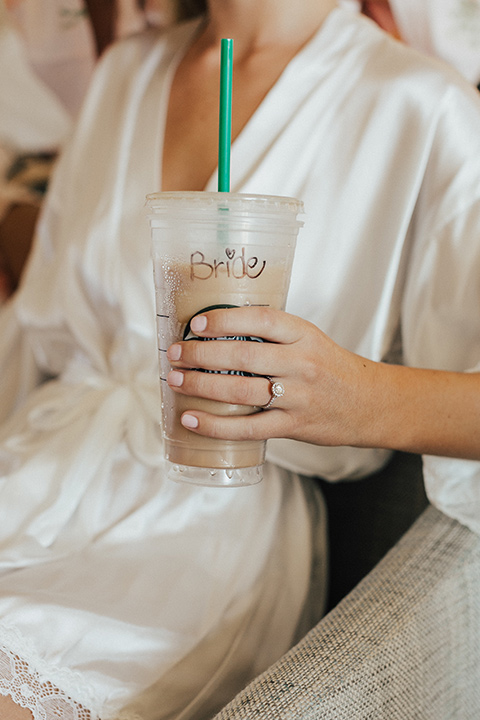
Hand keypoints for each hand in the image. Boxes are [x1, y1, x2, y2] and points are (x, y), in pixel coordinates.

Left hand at [166, 306, 378, 446]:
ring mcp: (297, 397)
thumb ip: (273, 335)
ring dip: (202, 385)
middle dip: (201, 354)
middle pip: (244, 356)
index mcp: (304, 335)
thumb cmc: (331, 368)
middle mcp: (301, 364)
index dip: (225, 320)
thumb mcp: (309, 340)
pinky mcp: (293, 426)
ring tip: (175, 380)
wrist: (369, 403)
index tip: (197, 324)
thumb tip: (219, 330)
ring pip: (242, 391)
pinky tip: (191, 419)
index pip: (261, 320)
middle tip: (174, 353)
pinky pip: (248, 428)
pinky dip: (216, 425)